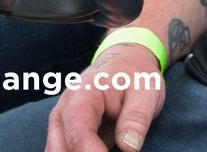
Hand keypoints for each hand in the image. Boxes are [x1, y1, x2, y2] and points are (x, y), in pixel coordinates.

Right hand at [47, 44, 164, 151]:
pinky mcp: (65, 136)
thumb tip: (128, 148)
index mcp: (81, 97)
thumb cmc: (134, 76)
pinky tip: (103, 149)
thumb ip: (136, 118)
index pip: (79, 136)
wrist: (124, 63)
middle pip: (61, 150)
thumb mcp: (145, 90)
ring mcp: (60, 125)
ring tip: (108, 148)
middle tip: (114, 150)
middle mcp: (63, 112)